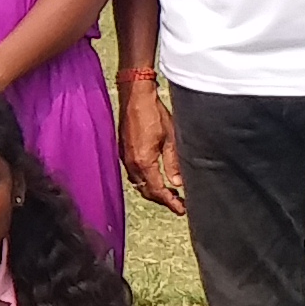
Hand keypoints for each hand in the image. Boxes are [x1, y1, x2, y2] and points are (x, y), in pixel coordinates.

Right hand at [119, 74, 183, 215]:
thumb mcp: (171, 138)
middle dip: (162, 199)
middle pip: (146, 191)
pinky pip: (134, 174)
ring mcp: (125, 158)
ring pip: (139, 183)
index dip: (170, 202)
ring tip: (169, 193)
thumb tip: (178, 183)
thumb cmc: (153, 113)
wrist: (135, 96)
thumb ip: (173, 163)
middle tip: (178, 204)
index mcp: (143, 161)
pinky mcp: (123, 151)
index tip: (181, 209)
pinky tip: (156, 177)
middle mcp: (131, 163)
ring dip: (153, 190)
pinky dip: (145, 180)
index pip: (157, 190)